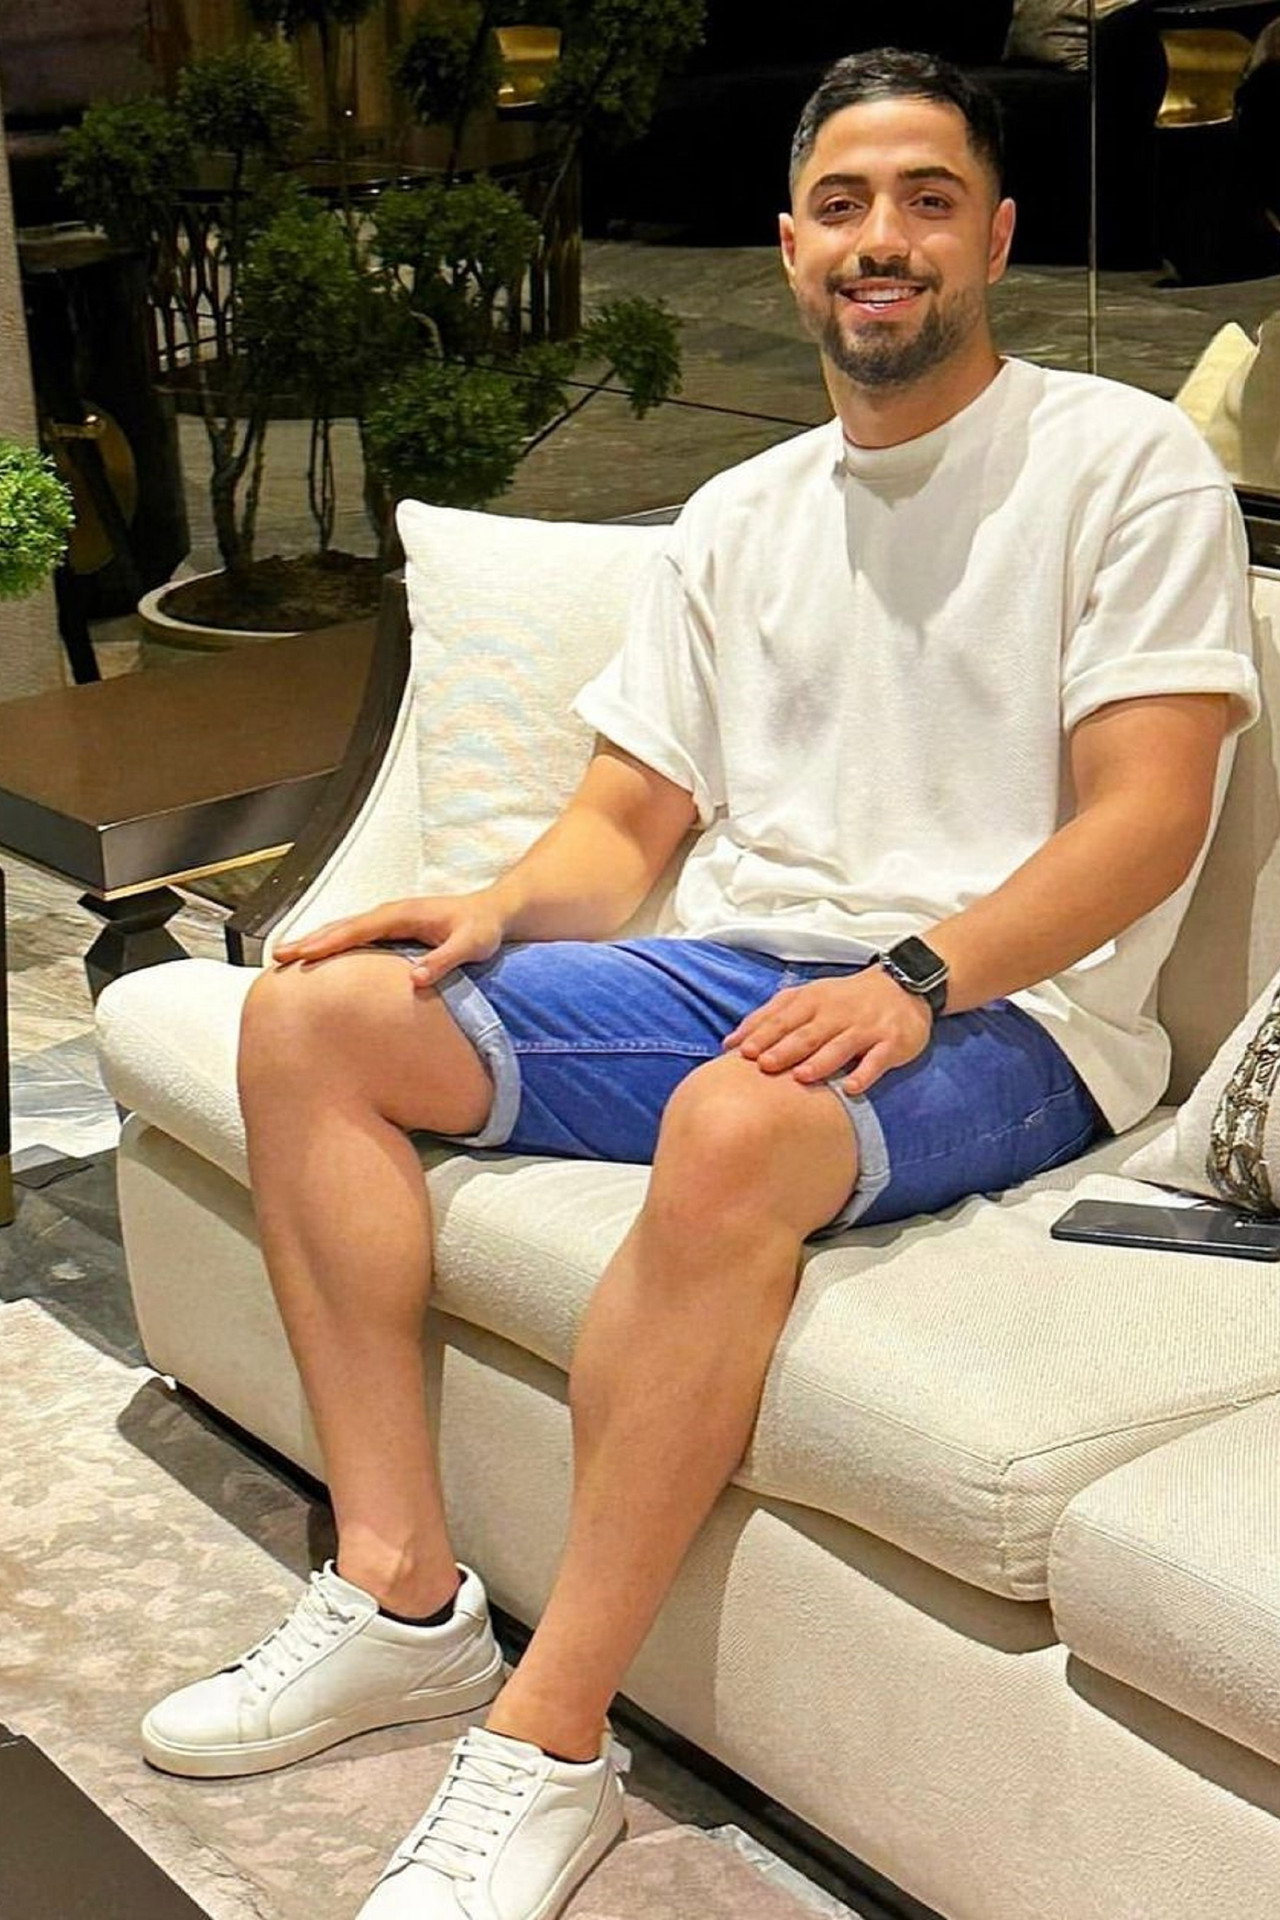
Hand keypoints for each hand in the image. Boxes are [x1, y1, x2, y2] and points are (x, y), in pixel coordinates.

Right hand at [272, 890, 506, 988]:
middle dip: (308, 940)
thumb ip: (444, 960)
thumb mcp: (471, 945)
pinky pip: (354, 936)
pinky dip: (331, 943)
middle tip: (277, 957)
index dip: (328, 941)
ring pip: (343, 929)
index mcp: (402, 915)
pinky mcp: (391, 930)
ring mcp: (388, 920)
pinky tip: (318, 958)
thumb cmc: (483, 929)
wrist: (494, 913)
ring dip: (314, 941)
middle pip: (340, 926)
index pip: (357, 929)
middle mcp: (390, 913)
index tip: (302, 954)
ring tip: (285, 957)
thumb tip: (414, 979)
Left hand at [723, 966, 933, 1095]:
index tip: (741, 1052)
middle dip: (785, 1049)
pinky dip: (864, 1073)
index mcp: (813, 1001)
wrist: (902, 985)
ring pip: (840, 1046)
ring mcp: (865, 1027)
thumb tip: (732, 1042)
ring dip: (821, 1062)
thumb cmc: (844, 998)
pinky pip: (877, 1060)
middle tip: (764, 1065)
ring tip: (801, 1077)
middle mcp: (837, 1013)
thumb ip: (772, 1015)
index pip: (784, 1018)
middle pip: (808, 1033)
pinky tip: (851, 1088)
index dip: (763, 1035)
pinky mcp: (891, 1041)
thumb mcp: (809, 997)